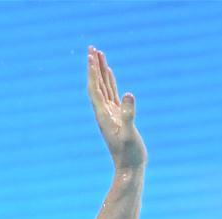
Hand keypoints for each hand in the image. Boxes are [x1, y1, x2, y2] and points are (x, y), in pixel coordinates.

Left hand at [88, 47, 146, 171]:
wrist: (129, 169)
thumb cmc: (129, 155)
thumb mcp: (129, 134)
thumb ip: (128, 115)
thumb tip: (128, 94)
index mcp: (104, 116)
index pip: (95, 89)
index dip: (93, 72)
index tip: (92, 56)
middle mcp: (104, 114)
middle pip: (96, 85)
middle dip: (94, 67)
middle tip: (92, 48)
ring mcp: (110, 115)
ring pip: (104, 88)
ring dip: (101, 71)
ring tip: (99, 55)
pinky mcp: (117, 117)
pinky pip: (112, 94)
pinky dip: (110, 82)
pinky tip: (110, 74)